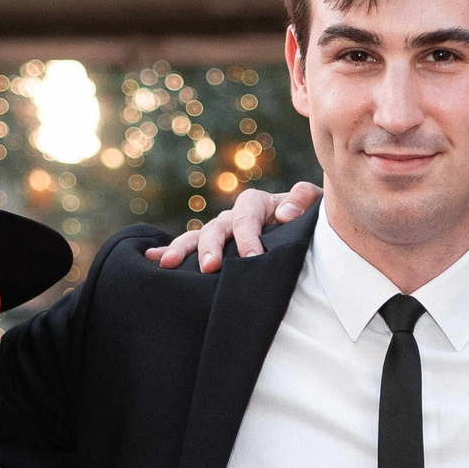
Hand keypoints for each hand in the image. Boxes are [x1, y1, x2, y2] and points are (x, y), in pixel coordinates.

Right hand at [145, 180, 321, 272]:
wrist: (307, 233)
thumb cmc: (310, 221)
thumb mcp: (316, 206)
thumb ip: (304, 201)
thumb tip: (284, 214)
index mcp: (257, 204)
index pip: (247, 216)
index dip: (248, 236)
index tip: (253, 259)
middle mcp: (234, 217)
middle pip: (217, 227)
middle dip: (211, 246)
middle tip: (210, 267)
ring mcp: (222, 233)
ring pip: (198, 237)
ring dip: (182, 250)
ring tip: (167, 264)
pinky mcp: (216, 250)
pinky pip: (190, 248)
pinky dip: (170, 251)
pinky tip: (152, 259)